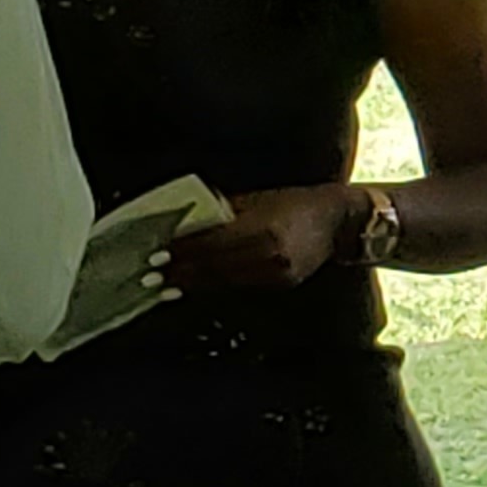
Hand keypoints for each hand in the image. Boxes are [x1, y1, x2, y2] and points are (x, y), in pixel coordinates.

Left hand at [165, 186, 358, 292]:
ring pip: (224, 281)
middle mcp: (270, 254)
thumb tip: (187, 223)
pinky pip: (239, 285)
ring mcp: (277, 273)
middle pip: (215, 267)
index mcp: (263, 228)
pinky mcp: (280, 284)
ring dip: (193, 284)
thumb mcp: (257, 199)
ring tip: (166, 287)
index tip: (157, 255)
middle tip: (150, 277)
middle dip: (181, 273)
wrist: (335, 221)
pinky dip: (215, 286)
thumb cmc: (293, 202)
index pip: (212, 243)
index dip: (183, 252)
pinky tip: (197, 287)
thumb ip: (225, 212)